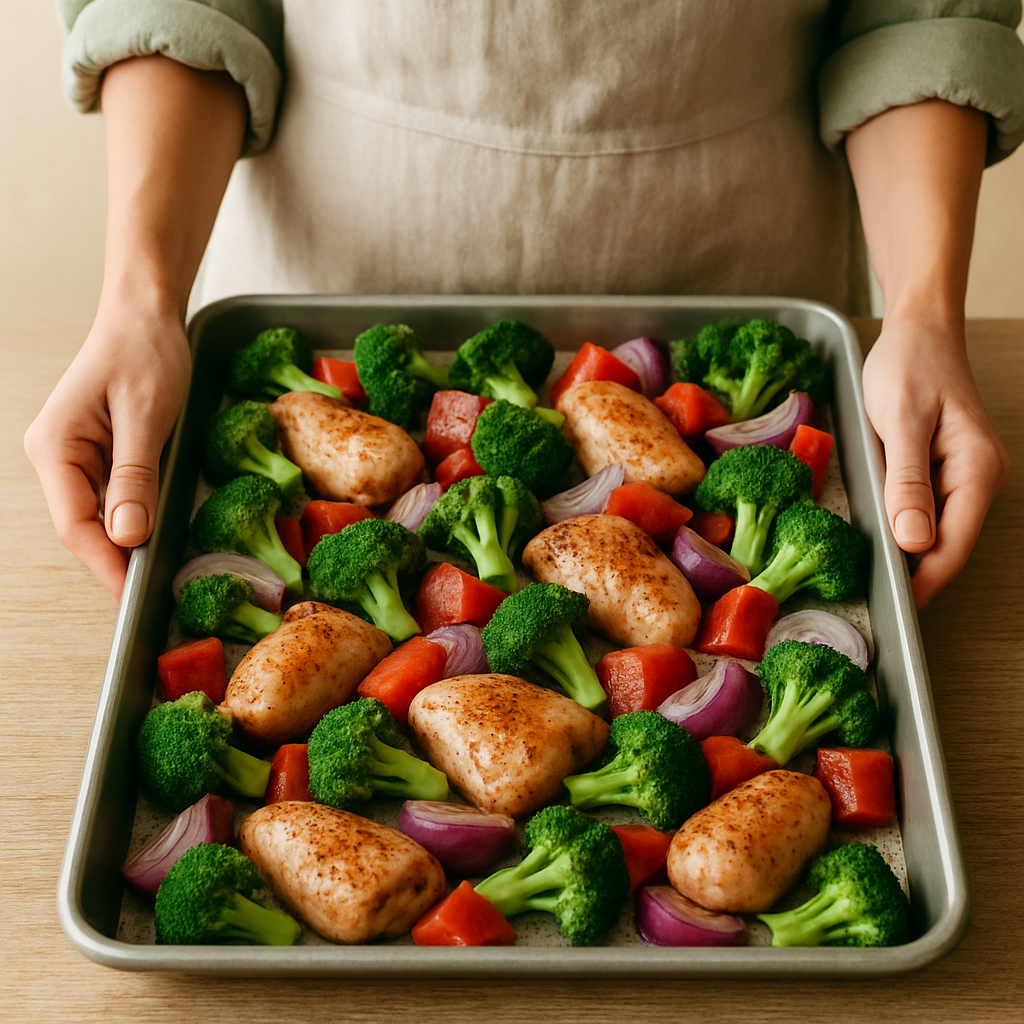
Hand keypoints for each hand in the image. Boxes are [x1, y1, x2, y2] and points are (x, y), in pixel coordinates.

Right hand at [24, 297, 191, 598]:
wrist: (148, 314)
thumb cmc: (144, 352)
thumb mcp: (146, 416)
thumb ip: (135, 476)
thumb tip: (127, 535)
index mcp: (55, 447)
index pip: (75, 525)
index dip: (106, 564)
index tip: (136, 594)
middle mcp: (57, 456)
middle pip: (85, 527)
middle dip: (119, 558)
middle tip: (160, 588)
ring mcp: (77, 456)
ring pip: (102, 516)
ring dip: (130, 539)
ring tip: (165, 564)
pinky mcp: (101, 454)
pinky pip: (116, 497)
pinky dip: (138, 515)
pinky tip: (160, 528)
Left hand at [861, 311, 1008, 608]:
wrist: (916, 328)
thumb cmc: (910, 365)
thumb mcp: (901, 421)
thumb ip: (907, 482)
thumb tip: (915, 540)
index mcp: (976, 470)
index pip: (953, 545)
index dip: (923, 581)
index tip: (893, 606)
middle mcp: (977, 478)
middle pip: (946, 544)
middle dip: (913, 572)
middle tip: (868, 593)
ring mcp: (961, 475)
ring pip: (934, 530)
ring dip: (905, 551)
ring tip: (867, 572)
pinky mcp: (940, 469)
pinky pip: (924, 509)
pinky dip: (901, 524)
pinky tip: (876, 532)